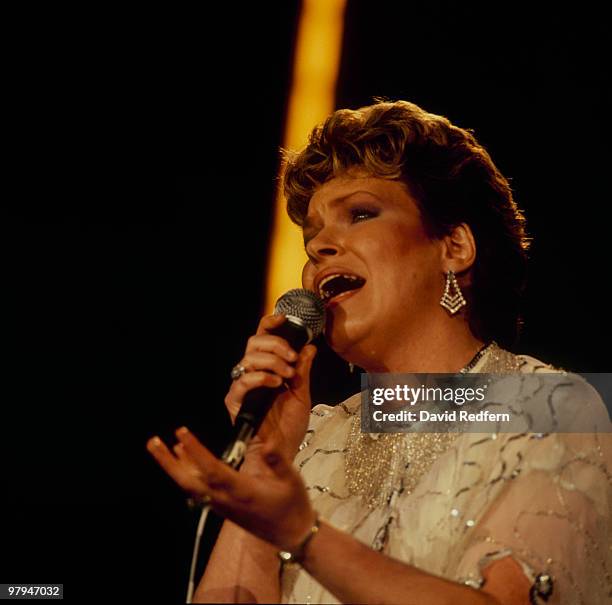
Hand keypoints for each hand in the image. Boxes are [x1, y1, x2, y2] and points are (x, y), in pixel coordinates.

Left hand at [146, 427, 315, 552]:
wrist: (292, 534)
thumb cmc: (293, 505)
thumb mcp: (292, 480)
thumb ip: (278, 462)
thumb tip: (269, 445)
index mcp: (241, 491)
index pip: (212, 469)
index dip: (195, 451)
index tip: (181, 432)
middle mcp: (225, 500)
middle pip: (189, 482)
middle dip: (168, 463)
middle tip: (152, 443)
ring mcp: (221, 505)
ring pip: (190, 486)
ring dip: (173, 467)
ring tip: (159, 446)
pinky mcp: (222, 507)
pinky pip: (197, 490)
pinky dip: (186, 473)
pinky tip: (183, 460)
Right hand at [225, 314, 316, 460]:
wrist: (281, 454)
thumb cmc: (288, 428)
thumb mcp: (302, 394)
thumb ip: (303, 370)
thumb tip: (310, 347)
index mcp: (267, 369)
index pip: (262, 337)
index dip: (270, 323)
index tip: (283, 319)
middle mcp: (251, 373)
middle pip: (254, 341)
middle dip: (276, 345)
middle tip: (292, 359)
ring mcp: (242, 386)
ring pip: (250, 357)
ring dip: (273, 361)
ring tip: (288, 375)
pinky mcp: (235, 401)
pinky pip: (243, 380)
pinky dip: (262, 377)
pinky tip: (277, 385)